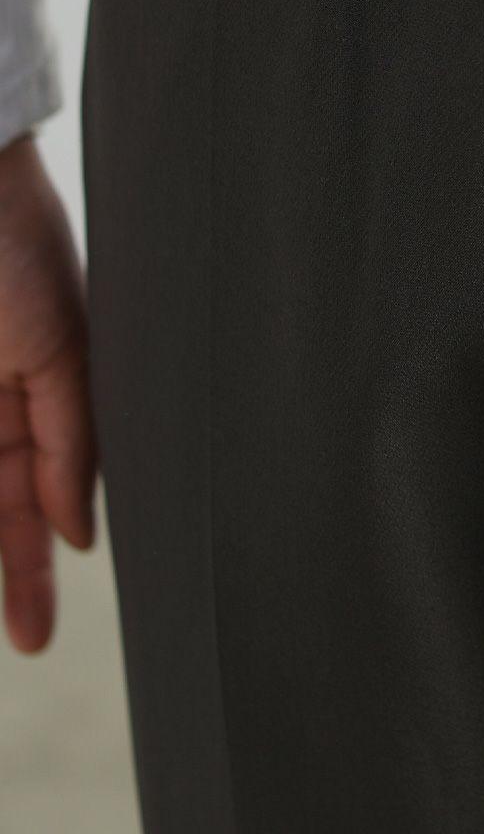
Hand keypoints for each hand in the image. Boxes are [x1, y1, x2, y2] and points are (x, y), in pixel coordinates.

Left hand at [0, 133, 95, 653]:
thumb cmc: (16, 248)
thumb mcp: (61, 350)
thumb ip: (71, 442)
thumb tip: (72, 531)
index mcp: (35, 386)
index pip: (34, 494)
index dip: (32, 565)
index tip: (34, 632)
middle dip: (8, 570)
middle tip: (23, 637)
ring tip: (14, 601)